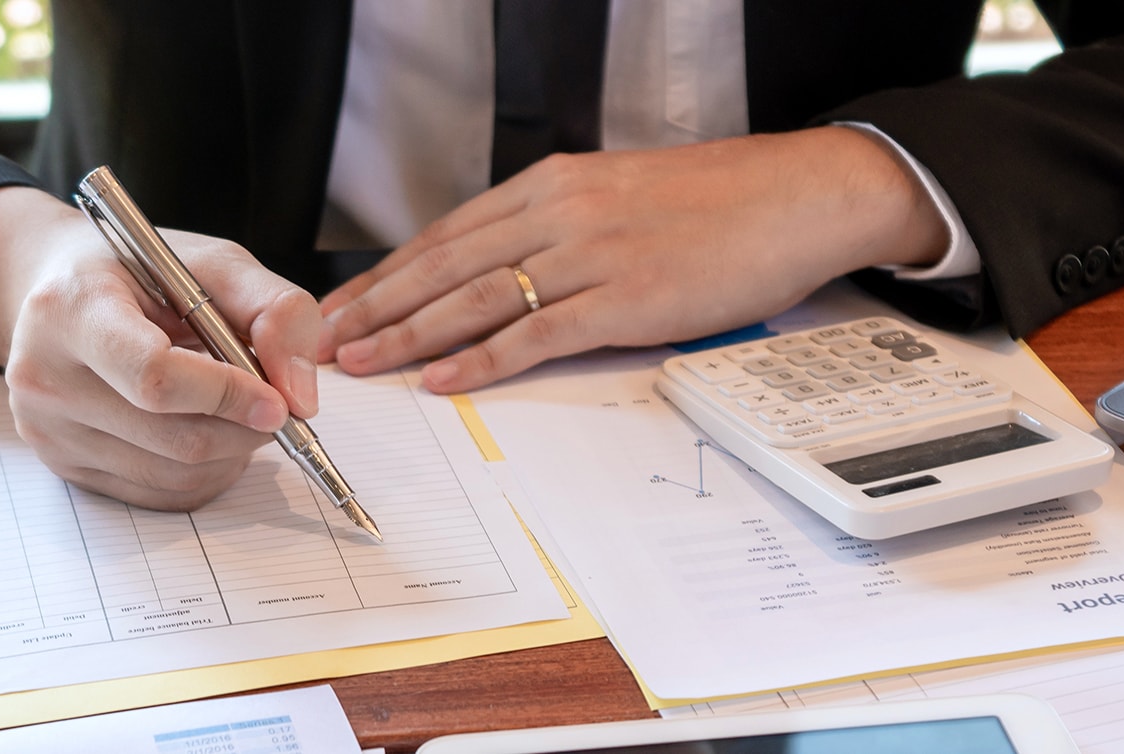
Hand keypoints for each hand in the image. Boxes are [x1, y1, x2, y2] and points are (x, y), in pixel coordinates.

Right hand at [0, 187, 323, 510]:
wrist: (54, 294)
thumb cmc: (135, 272)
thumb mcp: (212, 261)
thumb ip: (273, 310)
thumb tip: (299, 395)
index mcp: (74, 308)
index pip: (154, 377)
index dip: (227, 396)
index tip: (278, 401)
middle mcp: (45, 375)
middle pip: (173, 437)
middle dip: (245, 429)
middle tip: (275, 405)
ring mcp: (48, 429)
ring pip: (173, 475)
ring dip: (231, 454)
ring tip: (238, 412)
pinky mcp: (62, 466)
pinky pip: (157, 495)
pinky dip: (203, 473)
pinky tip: (208, 432)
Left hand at [318, 126, 947, 392]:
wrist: (800, 195)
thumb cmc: (722, 203)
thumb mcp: (623, 196)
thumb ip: (564, 227)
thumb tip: (514, 269)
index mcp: (556, 184)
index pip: (450, 233)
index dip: (389, 272)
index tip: (343, 303)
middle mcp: (561, 212)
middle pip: (445, 265)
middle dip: (377, 307)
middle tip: (323, 341)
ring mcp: (591, 255)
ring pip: (477, 299)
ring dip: (410, 336)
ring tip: (363, 365)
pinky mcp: (625, 299)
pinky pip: (536, 334)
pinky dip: (482, 359)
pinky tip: (444, 379)